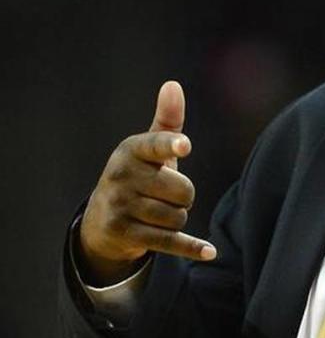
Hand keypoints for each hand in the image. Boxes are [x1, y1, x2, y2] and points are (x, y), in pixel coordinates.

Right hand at [77, 80, 216, 284]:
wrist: (103, 220)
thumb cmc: (137, 177)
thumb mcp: (148, 151)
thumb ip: (167, 123)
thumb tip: (173, 85)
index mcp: (131, 151)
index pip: (155, 146)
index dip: (171, 145)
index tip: (184, 145)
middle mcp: (123, 177)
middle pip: (182, 190)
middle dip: (185, 197)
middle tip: (168, 195)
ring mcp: (122, 207)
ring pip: (177, 217)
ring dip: (178, 219)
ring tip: (159, 214)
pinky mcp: (126, 234)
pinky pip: (169, 241)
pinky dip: (190, 247)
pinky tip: (210, 252)